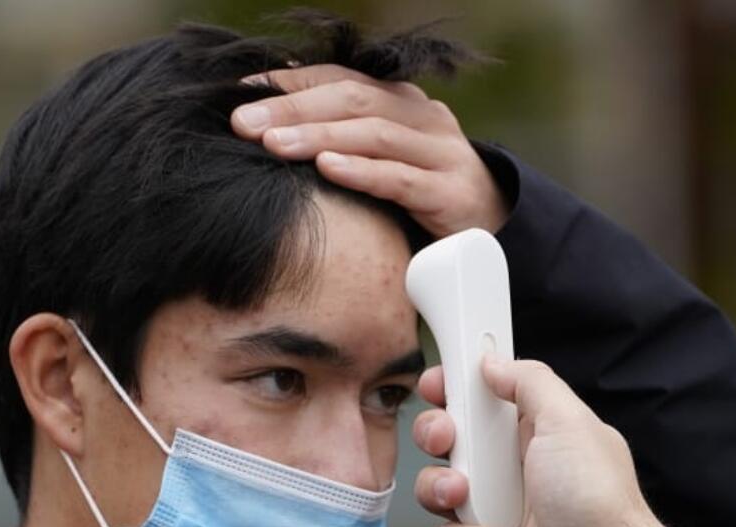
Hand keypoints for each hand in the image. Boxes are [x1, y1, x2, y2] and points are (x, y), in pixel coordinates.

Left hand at [230, 65, 508, 236]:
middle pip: (353, 99)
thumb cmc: (423, 198)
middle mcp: (425, 119)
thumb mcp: (383, 160)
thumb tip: (276, 119)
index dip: (292, 83)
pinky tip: (327, 168)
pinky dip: (362, 171)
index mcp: (404, 103)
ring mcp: (441, 154)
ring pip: (373, 133)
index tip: (242, 92)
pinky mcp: (450, 194)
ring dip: (318, 136)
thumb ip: (343, 136)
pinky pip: (400, 178)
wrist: (493, 237)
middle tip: (244, 121)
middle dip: (293, 108)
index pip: (341, 79)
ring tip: (273, 144)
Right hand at [412, 357, 720, 526]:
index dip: (454, 389)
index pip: (482, 399)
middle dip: (437, 436)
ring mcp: (497, 514)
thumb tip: (493, 362)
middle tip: (448, 441)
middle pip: (449, 440)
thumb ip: (529, 383)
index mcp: (535, 433)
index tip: (436, 384)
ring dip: (445, 492)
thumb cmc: (600, 504)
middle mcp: (513, 471)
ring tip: (470, 499)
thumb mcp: (568, 423)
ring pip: (438, 491)